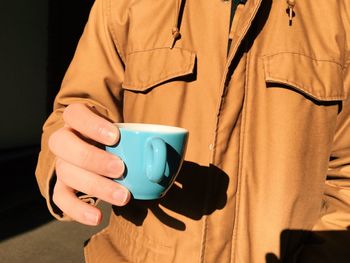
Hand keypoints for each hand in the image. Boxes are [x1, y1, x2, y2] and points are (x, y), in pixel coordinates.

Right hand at [48, 103, 129, 225]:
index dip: (92, 125)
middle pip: (63, 144)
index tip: (116, 136)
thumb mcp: (125, 129)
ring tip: (123, 196)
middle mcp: (64, 139)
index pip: (75, 114)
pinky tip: (97, 217)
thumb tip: (163, 144)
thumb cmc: (118, 138)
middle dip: (93, 158)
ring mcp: (61, 163)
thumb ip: (139, 133)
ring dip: (95, 186)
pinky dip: (77, 210)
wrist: (103, 151)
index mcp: (78, 119)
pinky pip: (61, 199)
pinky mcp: (62, 185)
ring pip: (65, 173)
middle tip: (121, 168)